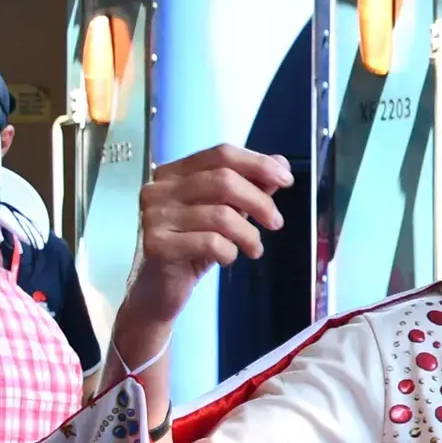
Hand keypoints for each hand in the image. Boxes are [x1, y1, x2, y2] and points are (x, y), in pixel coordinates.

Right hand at [126, 146, 291, 319]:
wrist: (161, 288)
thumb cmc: (194, 247)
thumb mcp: (225, 212)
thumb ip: (249, 186)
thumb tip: (280, 163)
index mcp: (175, 173)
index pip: (221, 154)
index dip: (259, 164)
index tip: (286, 179)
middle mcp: (160, 189)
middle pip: (224, 180)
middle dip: (260, 202)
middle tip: (276, 222)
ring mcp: (155, 216)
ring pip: (221, 214)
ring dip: (249, 234)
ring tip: (254, 248)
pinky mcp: (158, 244)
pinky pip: (211, 243)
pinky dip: (230, 252)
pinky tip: (228, 258)